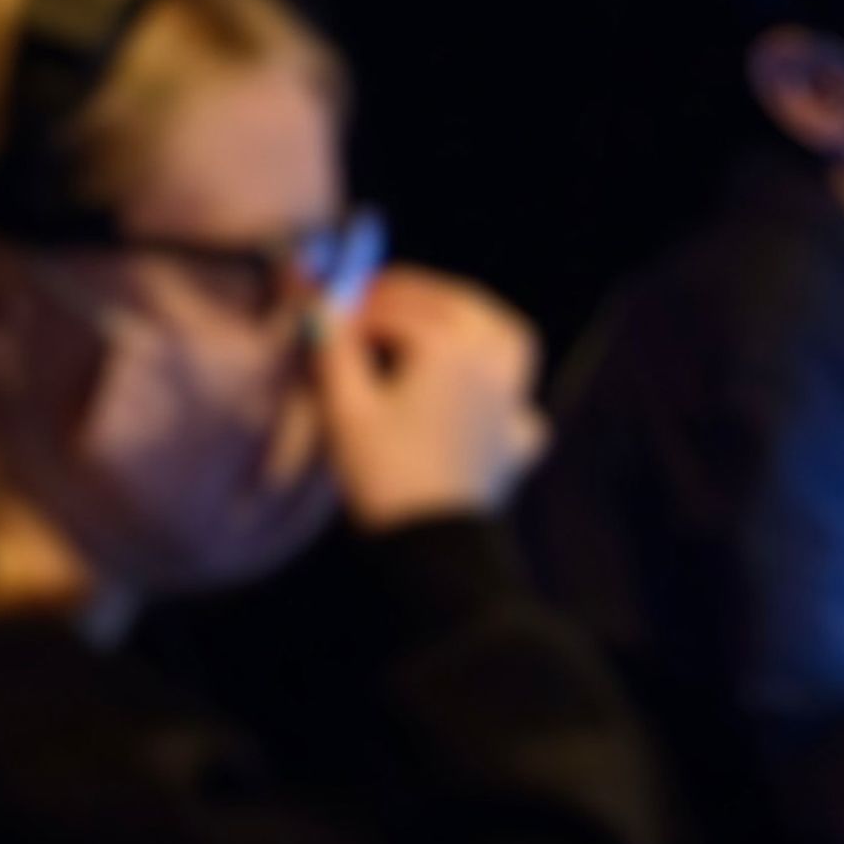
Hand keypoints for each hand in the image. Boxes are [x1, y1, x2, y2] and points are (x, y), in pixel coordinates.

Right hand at [313, 266, 551, 526]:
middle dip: (411, 296)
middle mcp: (492, 362)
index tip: (326, 309)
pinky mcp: (518, 437)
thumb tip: (323, 308)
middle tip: (373, 298)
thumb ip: (334, 350)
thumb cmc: (385, 475)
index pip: (397, 308)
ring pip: (504, 335)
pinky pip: (520, 390)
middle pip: (455, 306)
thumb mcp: (346, 409)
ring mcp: (512, 399)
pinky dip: (502, 376)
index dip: (356, 306)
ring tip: (436, 319)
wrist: (433, 547)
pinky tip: (479, 386)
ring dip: (471, 317)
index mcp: (450, 347)